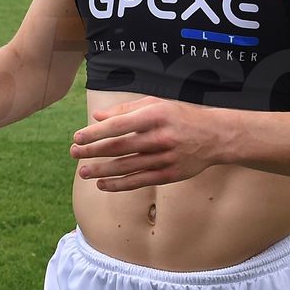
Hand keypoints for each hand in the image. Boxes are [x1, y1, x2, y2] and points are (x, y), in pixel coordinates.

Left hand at [69, 96, 223, 191]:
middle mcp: (160, 137)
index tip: (77, 137)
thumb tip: (97, 117)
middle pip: (119, 147)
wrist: (215, 136)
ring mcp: (165, 158)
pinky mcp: (169, 174)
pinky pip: (139, 181)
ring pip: (126, 166)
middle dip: (93, 151)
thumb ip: (126, 109)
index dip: (95, 133)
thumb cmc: (180, 116)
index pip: (118, 125)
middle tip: (73, 153)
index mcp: (155, 115)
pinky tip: (103, 184)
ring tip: (83, 171)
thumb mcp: (156, 104)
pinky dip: (119, 184)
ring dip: (102, 170)